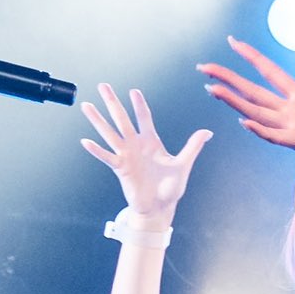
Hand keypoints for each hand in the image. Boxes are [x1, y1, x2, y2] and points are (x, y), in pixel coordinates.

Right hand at [80, 86, 208, 222]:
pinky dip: (96, 150)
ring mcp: (126, 155)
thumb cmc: (170, 187)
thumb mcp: (183, 164)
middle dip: (112, 102)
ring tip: (86, 106)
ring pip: (109, 133)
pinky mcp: (120, 169)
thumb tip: (208, 132)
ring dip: (98, 120)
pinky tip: (85, 142)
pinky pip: (107, 157)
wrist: (159, 207)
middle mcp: (136, 145)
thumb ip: (193, 146)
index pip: (144, 118)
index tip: (134, 91)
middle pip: (122, 119)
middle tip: (103, 86)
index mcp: (151, 142)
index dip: (139, 104)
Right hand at [201, 38, 294, 199]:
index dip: (252, 57)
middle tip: (203, 67)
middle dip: (229, 78)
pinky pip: (276, 136)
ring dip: (235, 101)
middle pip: (254, 91)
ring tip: (212, 88)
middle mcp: (293, 112)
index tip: (233, 42)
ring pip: (258, 112)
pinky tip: (244, 121)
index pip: (271, 73)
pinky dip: (260, 130)